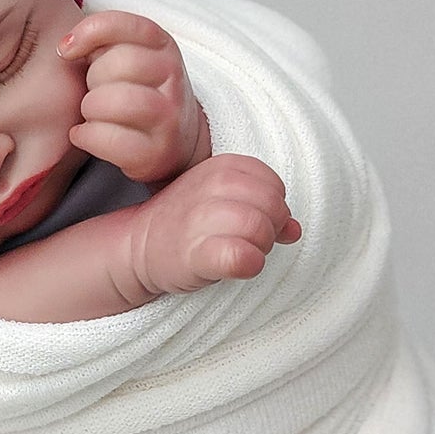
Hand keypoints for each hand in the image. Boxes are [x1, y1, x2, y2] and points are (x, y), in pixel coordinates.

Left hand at [58, 10, 208, 183]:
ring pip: (115, 101)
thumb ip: (102, 43)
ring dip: (89, 108)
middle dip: (92, 78)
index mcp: (163, 47)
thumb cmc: (139, 94)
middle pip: (117, 64)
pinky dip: (86, 136)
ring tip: (91, 114)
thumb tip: (66, 46)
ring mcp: (168, 117)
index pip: (126, 25)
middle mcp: (172, 78)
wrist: (178, 143)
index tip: (68, 48)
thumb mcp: (130, 58)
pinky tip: (85, 134)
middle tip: (95, 91)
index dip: (90, 32)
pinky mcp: (157, 152)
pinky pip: (109, 139)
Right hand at [126, 154, 301, 297]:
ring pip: (261, 230)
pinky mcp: (196, 253)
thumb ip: (262, 207)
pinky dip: (249, 264)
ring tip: (240, 253)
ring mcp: (201, 218)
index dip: (272, 209)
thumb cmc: (187, 222)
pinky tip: (238, 267)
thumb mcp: (224, 201)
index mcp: (223, 167)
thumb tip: (294, 229)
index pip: (274, 186)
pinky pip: (242, 257)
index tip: (252, 222)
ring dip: (260, 248)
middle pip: (272, 207)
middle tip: (248, 242)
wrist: (140, 246)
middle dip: (270, 229)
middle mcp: (212, 185)